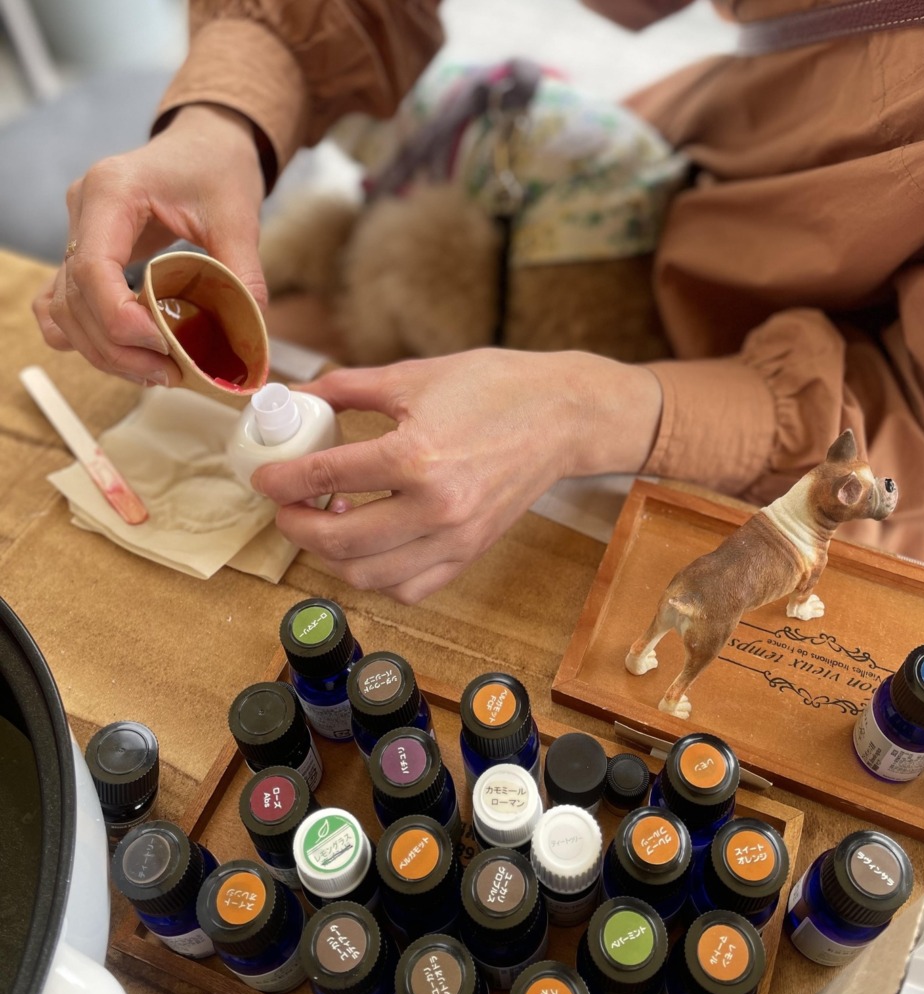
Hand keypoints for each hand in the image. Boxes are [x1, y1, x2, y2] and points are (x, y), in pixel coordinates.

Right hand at [33, 104, 266, 386]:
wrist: (206, 145)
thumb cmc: (217, 168)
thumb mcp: (238, 216)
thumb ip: (244, 273)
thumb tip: (253, 334)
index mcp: (112, 192)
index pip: (91, 267)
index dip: (119, 318)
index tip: (160, 346)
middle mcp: (82, 212)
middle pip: (74, 299)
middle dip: (117, 347)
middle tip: (168, 373)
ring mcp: (78, 234)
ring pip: (65, 310)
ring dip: (104, 351)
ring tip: (158, 372)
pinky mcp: (86, 255)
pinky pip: (66, 305)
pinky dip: (90, 337)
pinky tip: (130, 354)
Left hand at [252, 348, 662, 602]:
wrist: (562, 417)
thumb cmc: (496, 389)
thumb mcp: (414, 376)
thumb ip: (347, 389)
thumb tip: (298, 397)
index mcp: (417, 455)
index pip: (326, 476)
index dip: (281, 479)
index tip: (263, 477)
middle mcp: (435, 506)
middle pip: (340, 539)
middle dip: (296, 526)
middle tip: (285, 508)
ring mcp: (455, 537)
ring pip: (370, 575)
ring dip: (331, 558)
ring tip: (325, 527)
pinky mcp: (470, 553)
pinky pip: (410, 588)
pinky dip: (377, 577)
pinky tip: (368, 549)